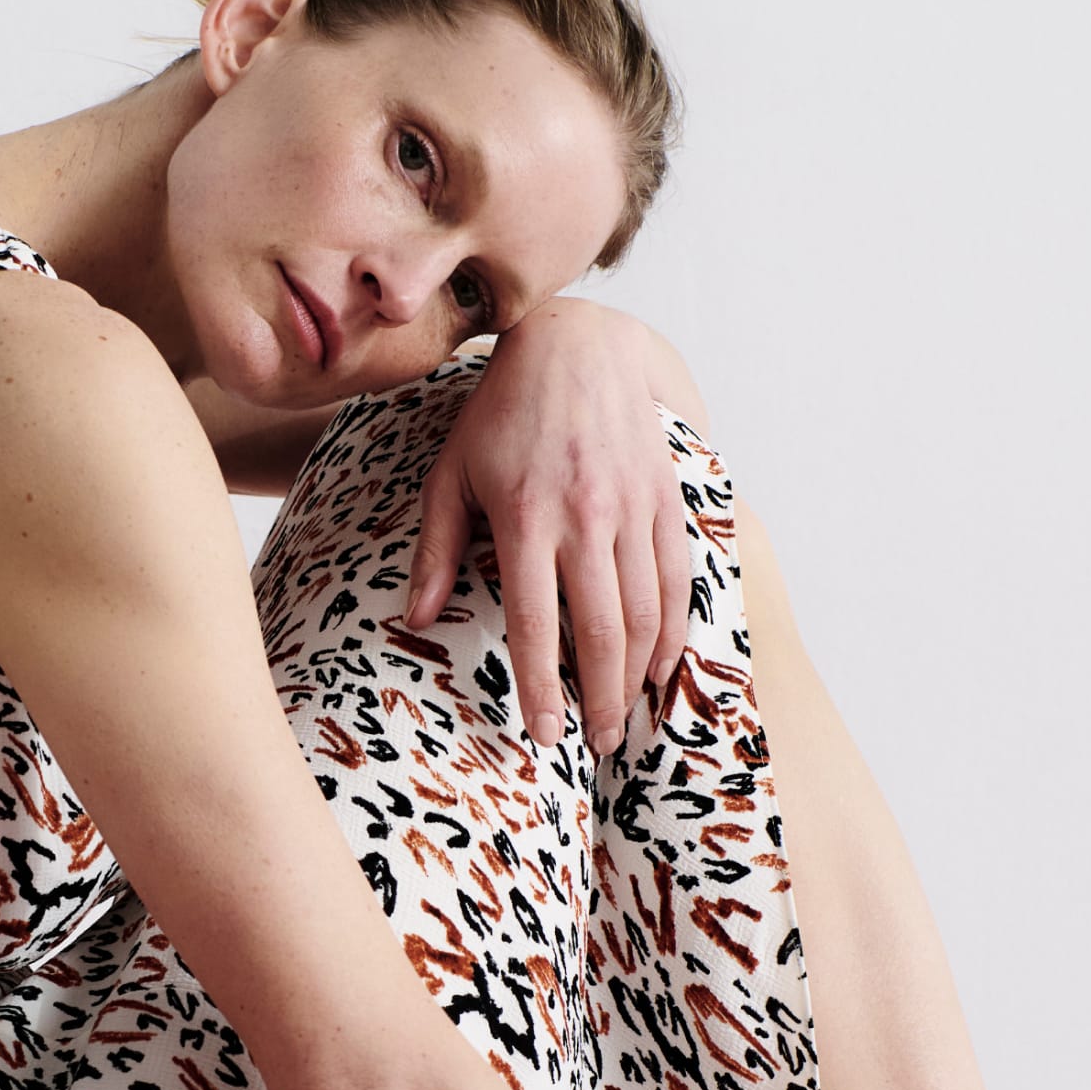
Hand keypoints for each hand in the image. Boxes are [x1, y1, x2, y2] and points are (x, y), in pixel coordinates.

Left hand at [402, 299, 695, 754]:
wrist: (578, 345)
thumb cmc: (499, 416)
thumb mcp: (450, 475)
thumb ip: (436, 551)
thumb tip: (414, 620)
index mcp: (526, 517)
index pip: (536, 625)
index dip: (541, 689)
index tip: (544, 736)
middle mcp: (585, 516)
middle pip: (601, 632)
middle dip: (600, 700)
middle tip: (594, 744)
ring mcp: (633, 508)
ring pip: (645, 612)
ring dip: (637, 676)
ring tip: (624, 719)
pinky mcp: (665, 499)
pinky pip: (677, 579)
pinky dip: (673, 629)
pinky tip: (661, 666)